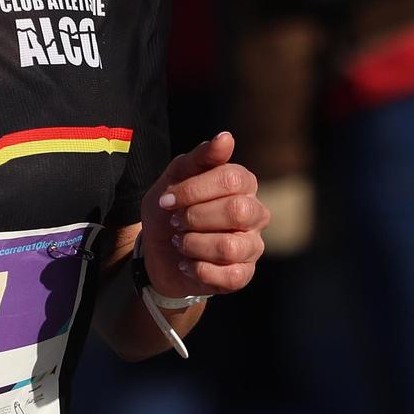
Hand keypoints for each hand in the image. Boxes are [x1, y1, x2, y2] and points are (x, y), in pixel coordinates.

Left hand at [146, 132, 269, 297]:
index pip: (231, 179)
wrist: (158, 250)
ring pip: (231, 247)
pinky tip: (187, 264)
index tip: (167, 199)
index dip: (193, 190)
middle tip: (176, 222)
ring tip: (180, 243)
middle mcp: (255, 213)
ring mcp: (252, 245)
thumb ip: (199, 157)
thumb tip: (226, 137)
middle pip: (237, 212)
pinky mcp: (244, 274)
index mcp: (243, 183)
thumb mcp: (175, 178)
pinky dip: (199, 270)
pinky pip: (230, 276)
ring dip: (194, 245)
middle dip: (195, 218)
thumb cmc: (171, 208)